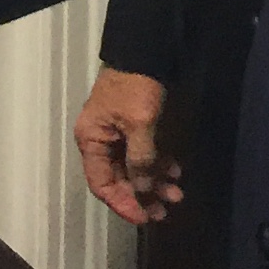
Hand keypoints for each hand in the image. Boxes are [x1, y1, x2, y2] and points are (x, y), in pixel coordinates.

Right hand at [73, 65, 181, 224]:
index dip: (123, 203)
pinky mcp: (131, 128)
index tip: (145, 217)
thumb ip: (140, 160)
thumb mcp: (139, 124)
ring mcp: (115, 135)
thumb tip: (142, 192)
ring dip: (153, 182)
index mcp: (91, 140)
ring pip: (133, 169)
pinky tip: (175, 170)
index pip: (101, 184)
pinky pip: (142, 155)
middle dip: (142, 195)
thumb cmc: (136, 88)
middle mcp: (99, 141)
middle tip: (166, 209)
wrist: (144, 51)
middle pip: (118, 179)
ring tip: (177, 192)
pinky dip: (157, 164)